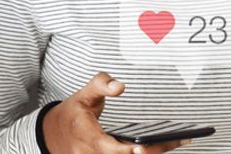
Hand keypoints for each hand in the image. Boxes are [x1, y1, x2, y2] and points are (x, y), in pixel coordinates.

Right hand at [42, 72, 187, 153]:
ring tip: (180, 140)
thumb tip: (120, 85)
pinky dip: (145, 153)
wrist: (51, 134)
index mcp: (86, 136)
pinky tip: (165, 145)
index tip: (141, 147)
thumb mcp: (82, 94)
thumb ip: (101, 84)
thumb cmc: (71, 113)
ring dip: (153, 152)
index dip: (125, 149)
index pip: (108, 147)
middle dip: (152, 150)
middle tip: (179, 140)